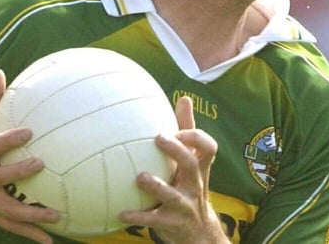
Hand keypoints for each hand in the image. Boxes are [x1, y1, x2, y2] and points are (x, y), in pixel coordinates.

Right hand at [0, 69, 58, 243]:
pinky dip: (30, 234)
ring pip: (7, 210)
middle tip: (41, 165)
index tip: (29, 131)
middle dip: (18, 173)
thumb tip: (1, 72)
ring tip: (57, 215)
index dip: (9, 139)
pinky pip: (11, 226)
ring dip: (31, 215)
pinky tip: (50, 240)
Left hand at [119, 96, 227, 243]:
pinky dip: (138, 216)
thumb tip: (184, 98)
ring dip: (157, 186)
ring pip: (174, 196)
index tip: (178, 130)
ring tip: (140, 177)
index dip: (195, 138)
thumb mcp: (191, 162)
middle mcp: (195, 185)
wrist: (198, 231)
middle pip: (192, 166)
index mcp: (198, 168)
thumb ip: (186, 131)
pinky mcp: (172, 223)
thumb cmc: (188, 186)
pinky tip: (120, 212)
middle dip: (177, 152)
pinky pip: (154, 220)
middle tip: (158, 138)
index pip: (208, 148)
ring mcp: (185, 206)